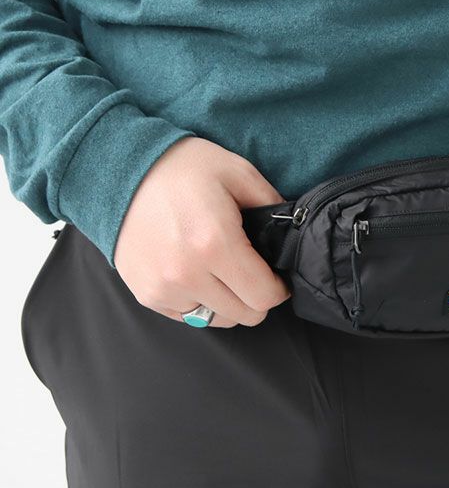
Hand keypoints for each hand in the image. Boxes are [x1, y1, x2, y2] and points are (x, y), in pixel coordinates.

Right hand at [114, 136, 290, 327]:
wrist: (118, 170)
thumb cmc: (183, 167)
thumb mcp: (238, 172)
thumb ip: (273, 205)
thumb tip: (291, 234)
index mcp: (215, 244)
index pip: (264, 296)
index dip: (279, 289)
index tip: (277, 276)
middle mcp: (187, 274)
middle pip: (245, 315)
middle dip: (257, 297)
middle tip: (252, 273)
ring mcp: (163, 288)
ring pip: (218, 319)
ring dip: (229, 302)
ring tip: (223, 272)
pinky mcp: (146, 295)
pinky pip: (188, 316)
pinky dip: (201, 302)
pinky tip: (197, 273)